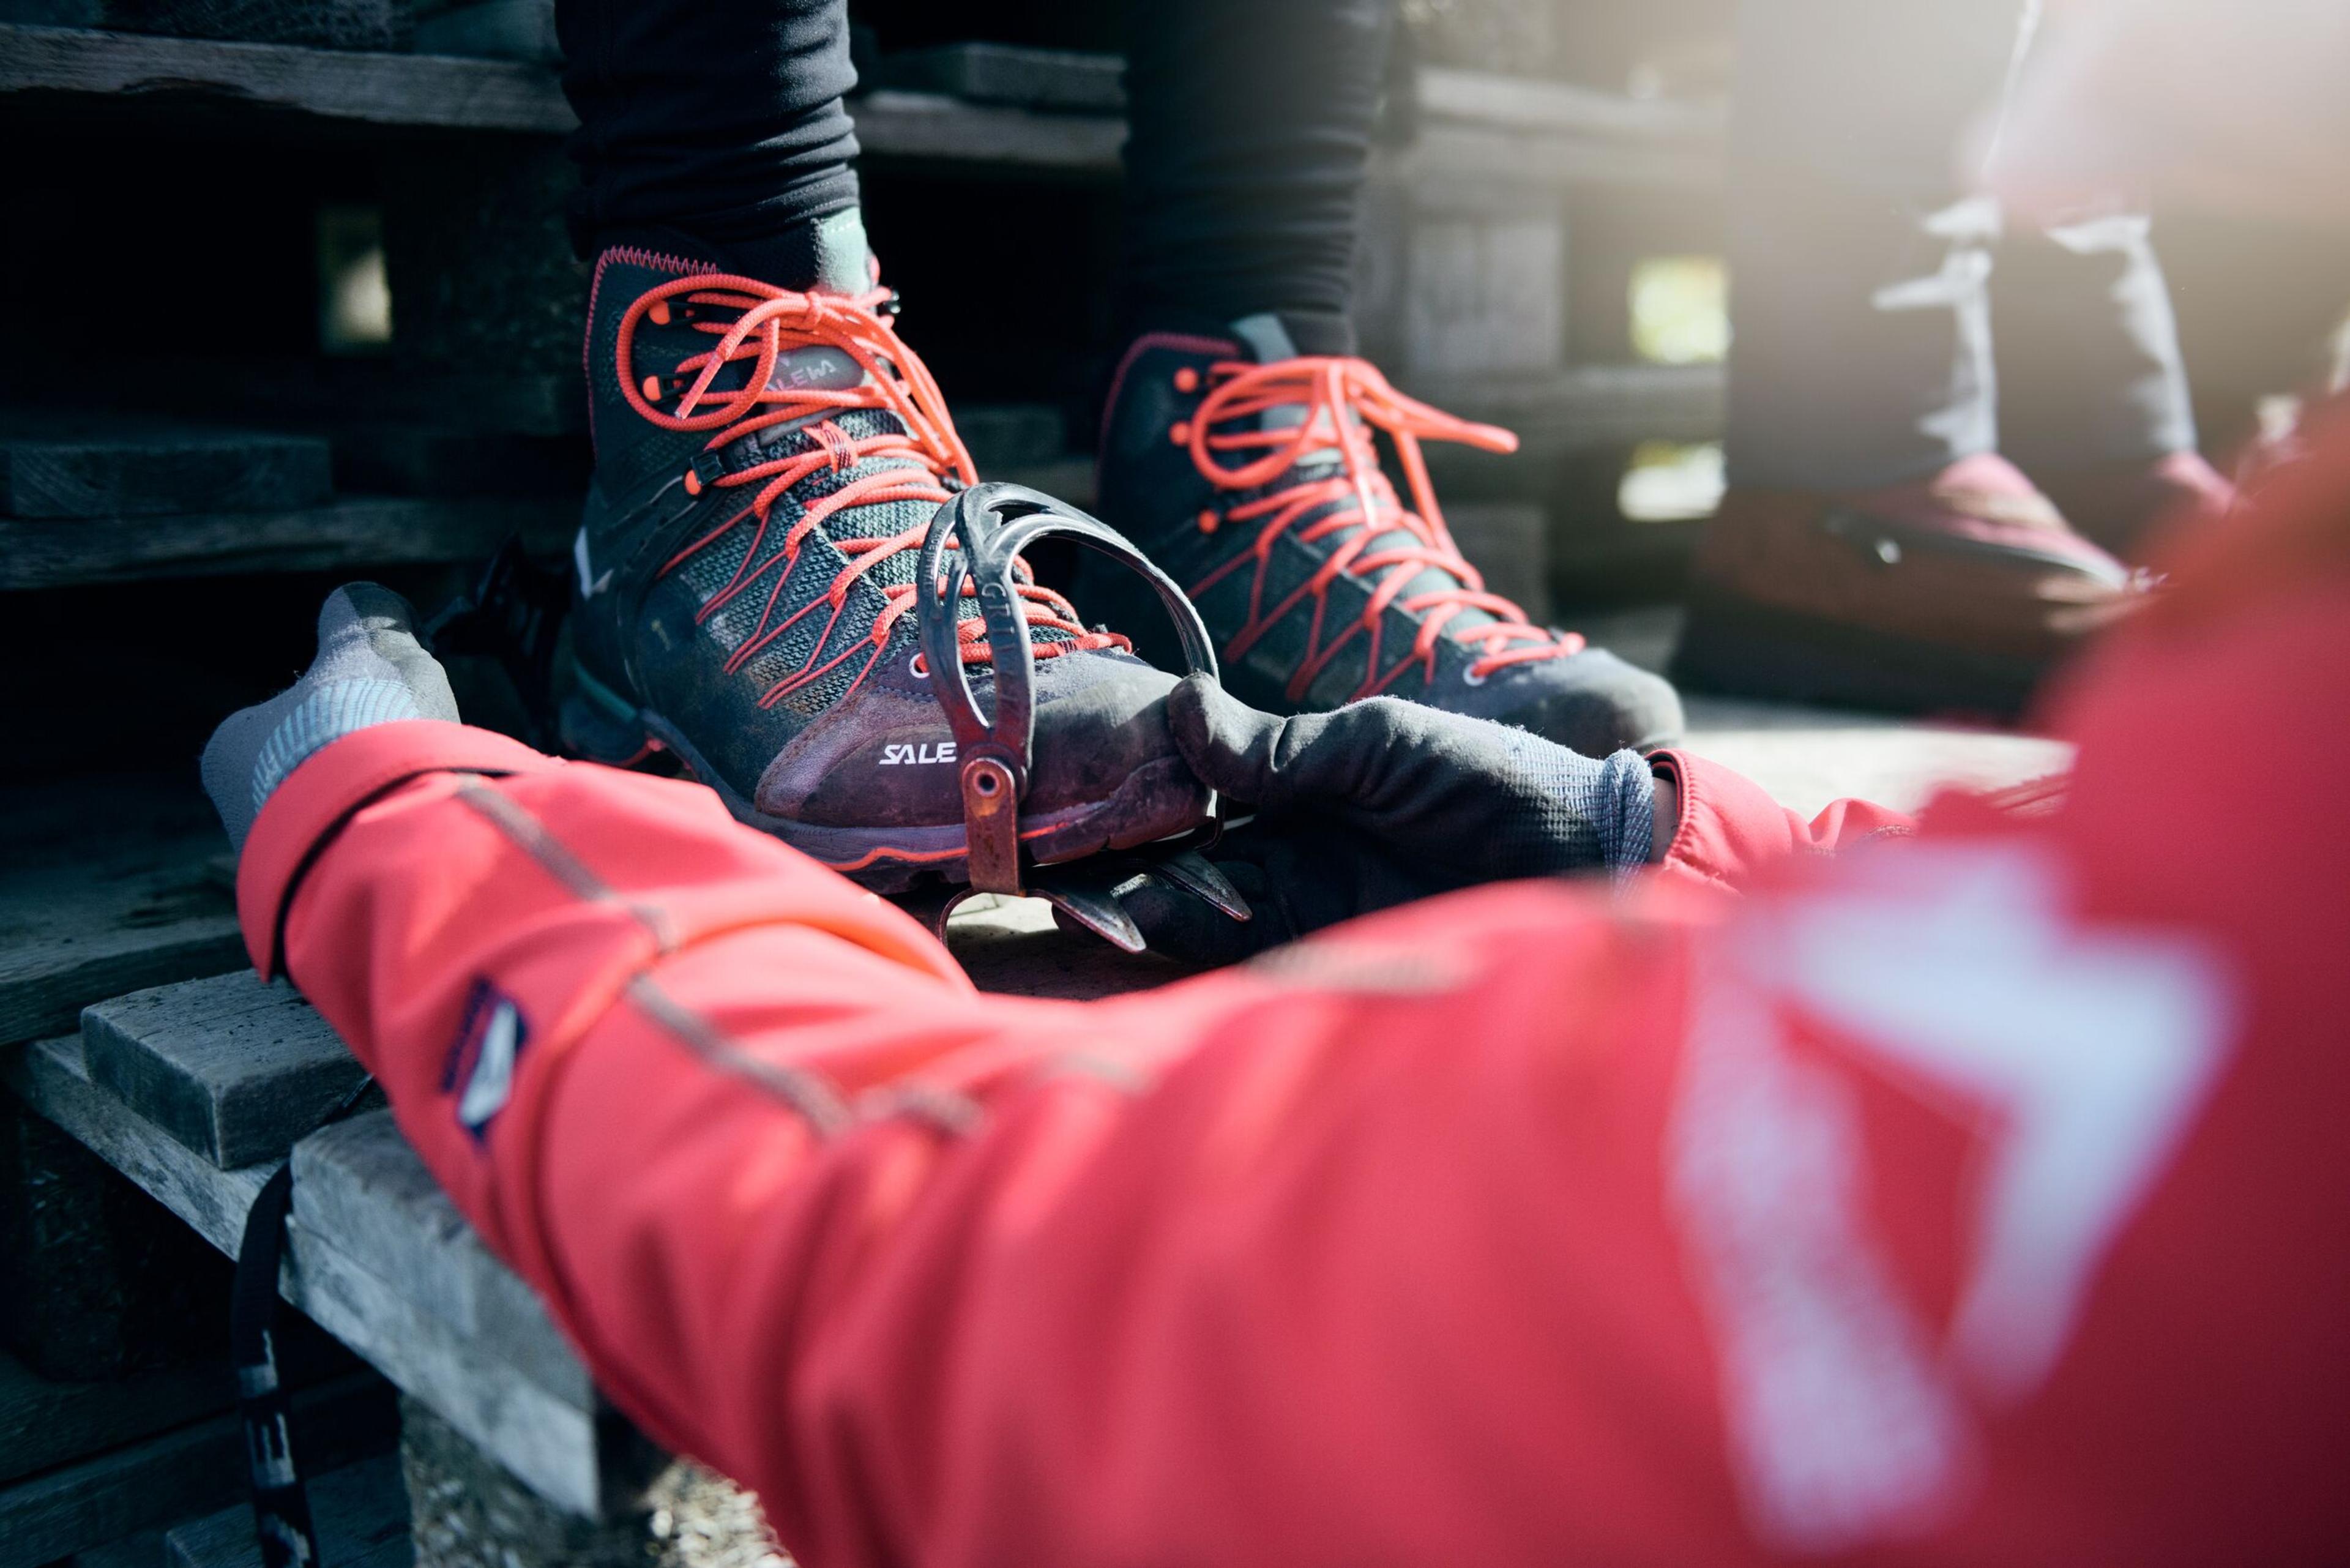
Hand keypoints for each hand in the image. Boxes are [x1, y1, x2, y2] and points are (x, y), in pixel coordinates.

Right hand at [1114, 677, 1661, 961]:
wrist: (1587, 860)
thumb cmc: (1499, 783)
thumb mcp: (1386, 744)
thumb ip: (1285, 746)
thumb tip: (1185, 710)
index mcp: (1295, 789)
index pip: (1190, 793)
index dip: (1129, 799)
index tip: (1070, 798)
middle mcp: (1284, 849)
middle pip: (1174, 858)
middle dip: (1113, 866)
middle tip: (1049, 871)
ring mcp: (1302, 905)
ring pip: (1193, 908)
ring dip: (1138, 907)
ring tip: (1083, 906)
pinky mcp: (1325, 953)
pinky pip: (1238, 952)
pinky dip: (1188, 943)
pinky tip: (1140, 934)